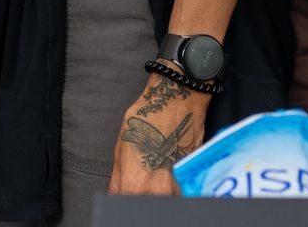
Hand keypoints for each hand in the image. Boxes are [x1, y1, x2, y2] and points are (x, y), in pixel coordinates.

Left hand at [107, 73, 211, 195]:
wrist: (178, 101)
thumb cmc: (149, 118)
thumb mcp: (121, 148)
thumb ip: (117, 180)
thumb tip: (116, 195)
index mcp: (134, 185)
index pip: (126, 206)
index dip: (125, 199)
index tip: (127, 193)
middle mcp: (157, 191)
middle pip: (146, 205)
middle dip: (142, 196)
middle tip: (143, 179)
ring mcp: (177, 187)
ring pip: (164, 200)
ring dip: (158, 192)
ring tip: (157, 173)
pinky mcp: (191, 179)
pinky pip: (179, 192)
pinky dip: (173, 186)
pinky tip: (169, 170)